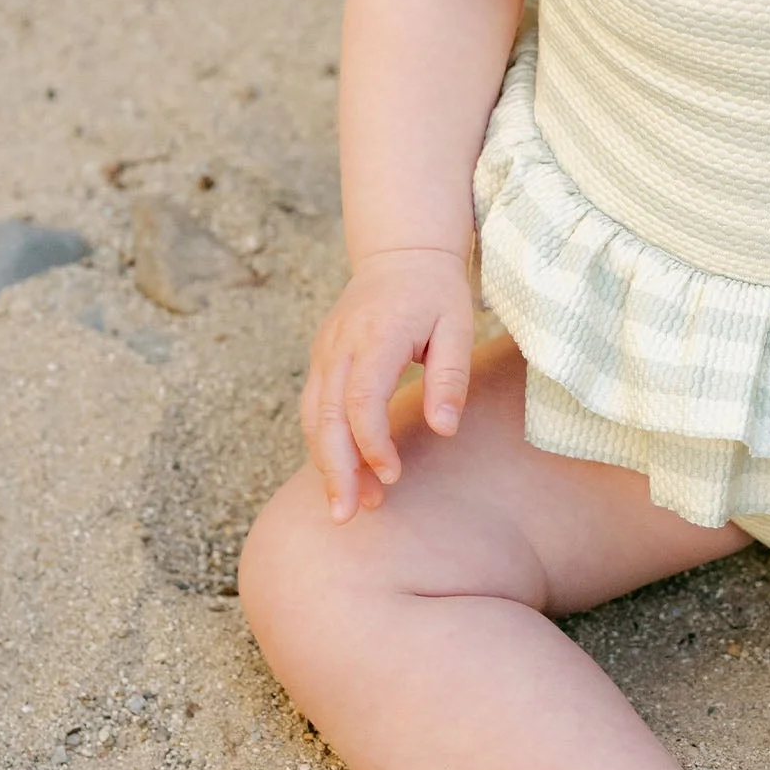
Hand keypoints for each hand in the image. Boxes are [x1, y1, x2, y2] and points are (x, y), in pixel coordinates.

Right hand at [300, 246, 473, 519]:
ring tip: (347, 506)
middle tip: (348, 515)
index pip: (361, 397)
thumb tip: (444, 429)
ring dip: (327, 464)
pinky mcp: (322, 360)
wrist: (400, 254)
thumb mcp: (458, 325)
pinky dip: (324, 444)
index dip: (372, 441)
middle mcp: (341, 345)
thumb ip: (450, 377)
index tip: (392, 474)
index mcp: (377, 334)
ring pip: (311, 416)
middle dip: (334, 469)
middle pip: (324, 415)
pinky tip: (344, 475)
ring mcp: (325, 352)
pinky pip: (314, 408)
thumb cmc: (436, 292)